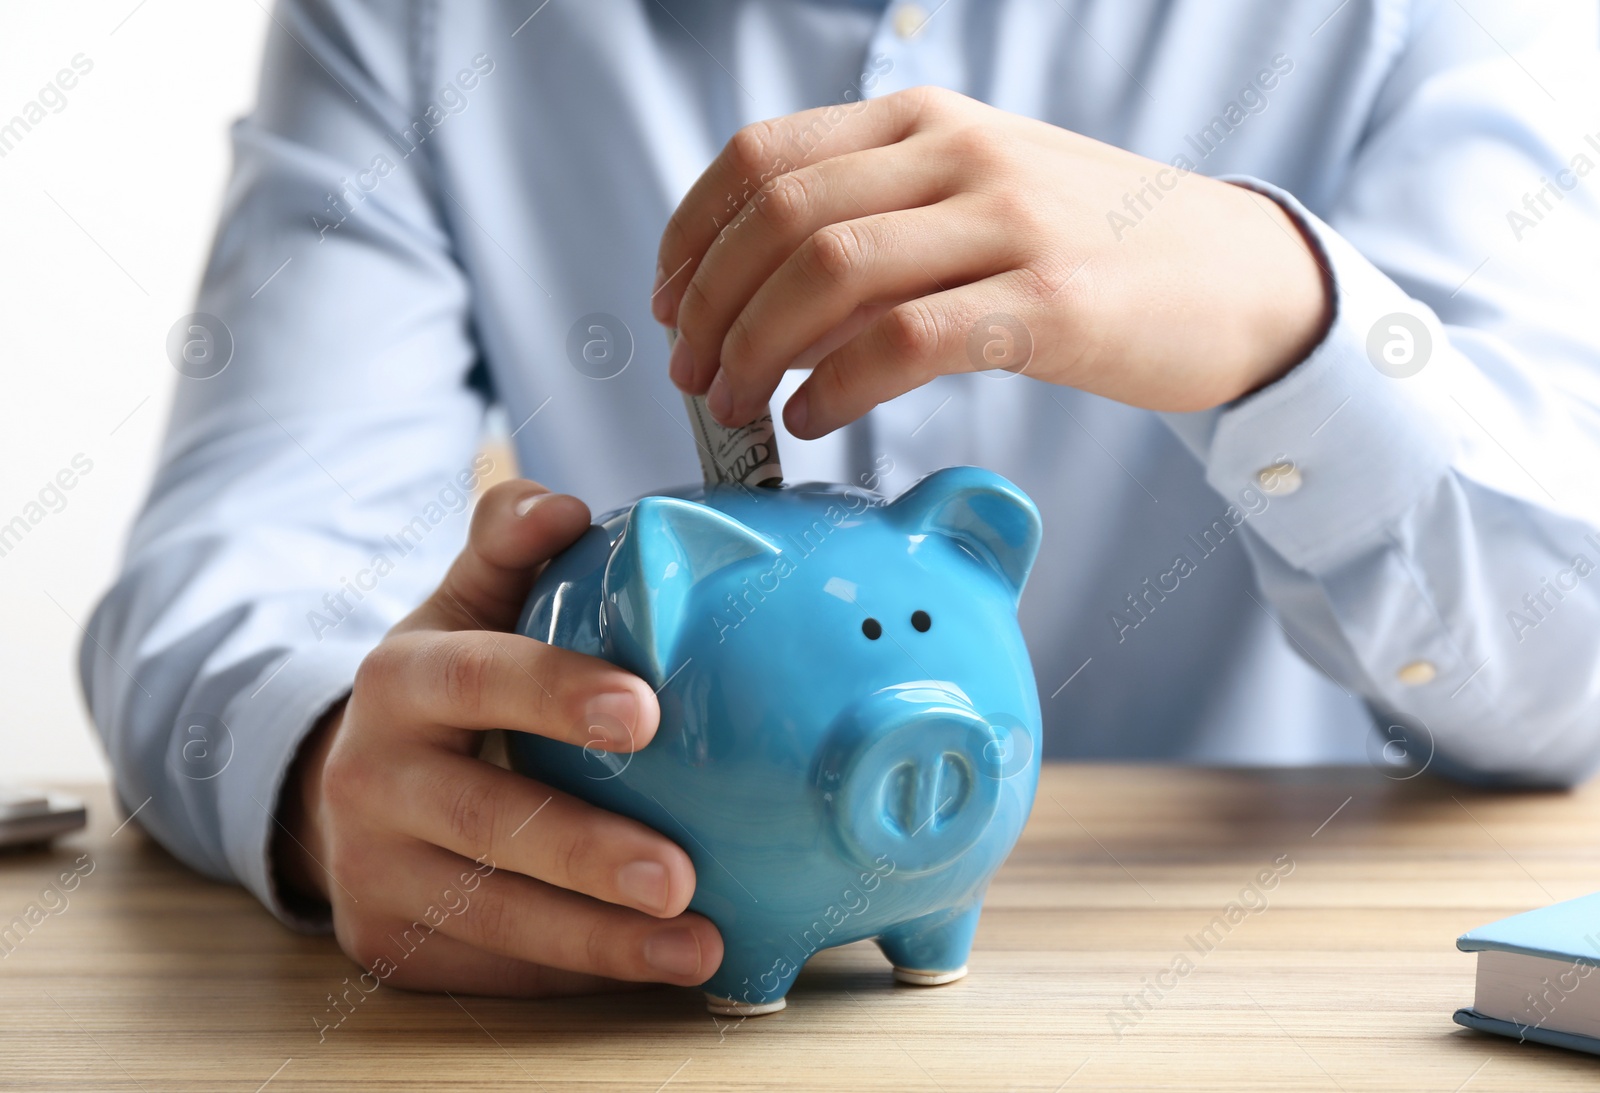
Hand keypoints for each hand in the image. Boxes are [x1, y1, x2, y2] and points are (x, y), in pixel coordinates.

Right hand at [274, 480, 722, 994]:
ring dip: (598, 941)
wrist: (350, 788)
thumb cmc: (444, 689)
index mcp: (400, 680)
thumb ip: (508, 551)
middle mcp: (372, 779)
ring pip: (489, 916)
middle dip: (584, 853)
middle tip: (680, 877)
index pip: (474, 678)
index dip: (553, 692)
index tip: (645, 711)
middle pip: (482, 821)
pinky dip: (573, 975)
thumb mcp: (462, 609)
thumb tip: (563, 504)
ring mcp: (373, 873)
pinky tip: (648, 971)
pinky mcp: (389, 946)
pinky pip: (490, 970)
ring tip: (695, 947)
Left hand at [654, 85, 1330, 437]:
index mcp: (925, 120)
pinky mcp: (1052, 304)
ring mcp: (1008, 221)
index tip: (666, 301)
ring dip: (755, 350)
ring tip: (734, 407)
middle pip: (780, 217)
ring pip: (829, 271)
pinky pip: (907, 340)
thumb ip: (877, 228)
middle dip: (709, 305)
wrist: (1238, 276)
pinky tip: (811, 422)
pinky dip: (837, 387)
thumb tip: (764, 304)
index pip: (762, 155)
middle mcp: (957, 153)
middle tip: (689, 375)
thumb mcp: (977, 198)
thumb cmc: (1092, 247)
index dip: (691, 234)